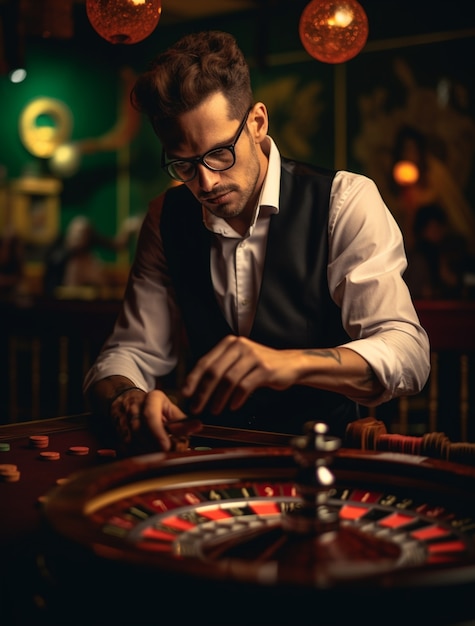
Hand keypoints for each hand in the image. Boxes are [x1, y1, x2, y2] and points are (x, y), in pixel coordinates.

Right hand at [110, 388, 200, 452]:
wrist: (127, 401)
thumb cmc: (154, 407)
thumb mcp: (170, 408)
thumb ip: (182, 420)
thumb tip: (197, 427)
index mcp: (151, 398)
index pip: (150, 415)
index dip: (158, 433)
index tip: (167, 446)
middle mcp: (135, 408)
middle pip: (141, 431)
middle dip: (155, 446)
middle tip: (168, 454)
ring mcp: (124, 421)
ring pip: (133, 442)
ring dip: (148, 452)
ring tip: (161, 454)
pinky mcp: (119, 434)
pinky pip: (128, 449)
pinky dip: (140, 455)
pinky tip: (149, 455)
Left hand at [181, 335, 298, 414]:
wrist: (290, 364)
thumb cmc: (260, 366)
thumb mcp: (239, 360)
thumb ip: (221, 368)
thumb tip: (197, 387)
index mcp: (229, 343)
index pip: (205, 361)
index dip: (193, 379)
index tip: (186, 393)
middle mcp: (240, 346)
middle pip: (214, 371)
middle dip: (203, 392)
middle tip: (197, 407)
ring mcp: (253, 356)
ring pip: (228, 380)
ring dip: (218, 398)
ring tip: (215, 410)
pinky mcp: (264, 368)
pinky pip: (244, 386)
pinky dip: (236, 399)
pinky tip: (233, 406)